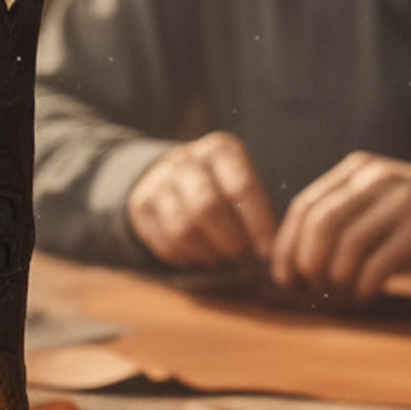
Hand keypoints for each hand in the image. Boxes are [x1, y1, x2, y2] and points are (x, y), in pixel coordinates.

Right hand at [127, 131, 276, 266]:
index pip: (241, 188)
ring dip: (206, 253)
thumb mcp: (239, 182)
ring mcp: (158, 180)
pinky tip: (196, 258)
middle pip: (207, 207)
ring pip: (183, 228)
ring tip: (219, 260)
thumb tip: (270, 253)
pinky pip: (164, 241)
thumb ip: (255, 210)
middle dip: (228, 240)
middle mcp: (186, 158)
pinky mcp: (140, 204)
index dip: (257, 224)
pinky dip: (184, 257)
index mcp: (220, 149)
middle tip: (240, 258)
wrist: (169, 176)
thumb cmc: (219, 186)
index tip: (267, 253)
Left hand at [271, 152, 410, 300]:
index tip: (283, 277)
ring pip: (345, 247)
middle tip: (315, 287)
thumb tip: (284, 262)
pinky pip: (373, 267)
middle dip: (308, 264)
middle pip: (319, 225)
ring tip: (344, 292)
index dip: (286, 246)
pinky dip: (362, 289)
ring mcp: (404, 199)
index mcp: (358, 169)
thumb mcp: (374, 211)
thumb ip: (338, 221)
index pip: (304, 206)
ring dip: (337, 280)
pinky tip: (366, 295)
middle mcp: (379, 177)